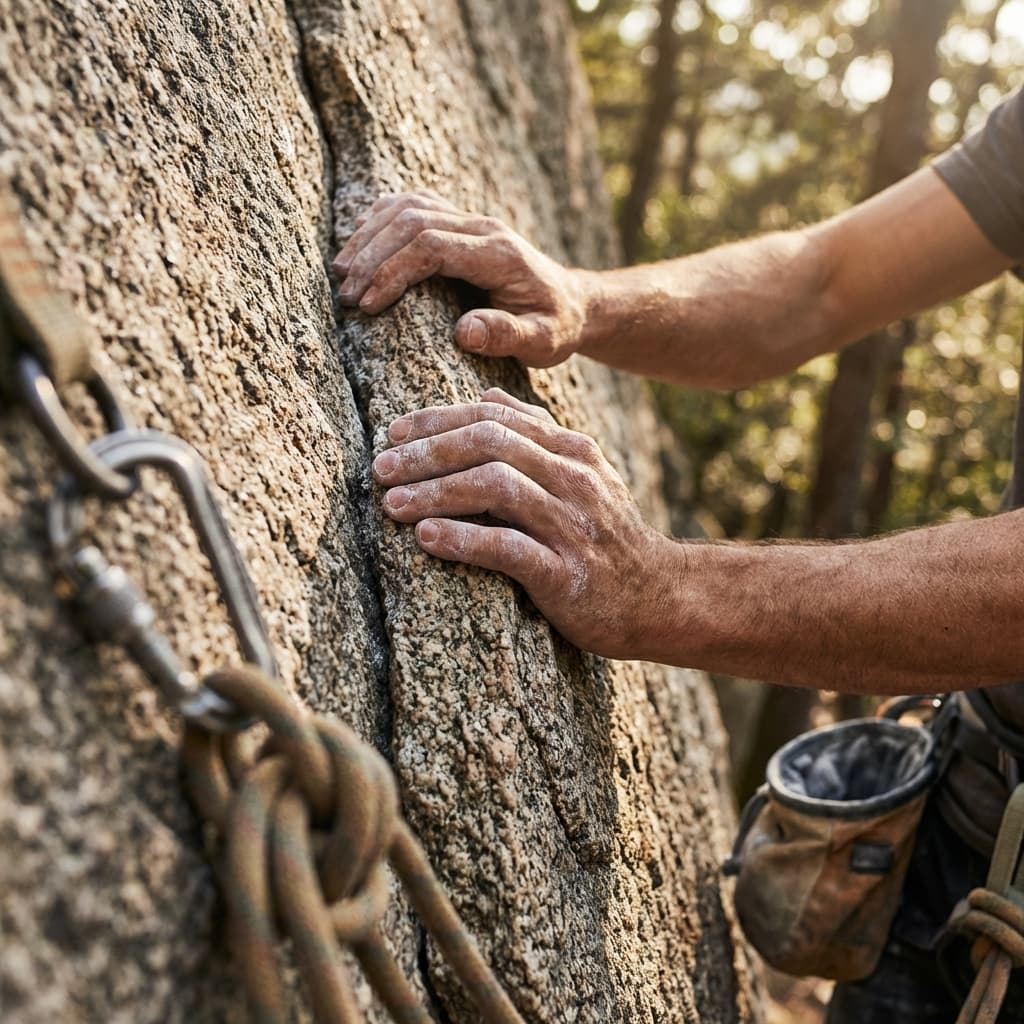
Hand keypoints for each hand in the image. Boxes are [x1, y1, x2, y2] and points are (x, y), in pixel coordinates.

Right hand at [334, 191, 588, 367]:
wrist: (574, 303)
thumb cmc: (556, 327)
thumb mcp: (544, 342)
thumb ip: (509, 336)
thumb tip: (463, 332)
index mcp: (499, 254)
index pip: (432, 245)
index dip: (393, 270)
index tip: (367, 304)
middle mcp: (483, 228)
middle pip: (413, 221)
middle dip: (371, 256)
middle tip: (346, 295)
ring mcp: (471, 221)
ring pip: (408, 207)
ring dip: (369, 236)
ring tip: (343, 274)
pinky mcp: (461, 223)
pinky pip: (415, 206)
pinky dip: (382, 220)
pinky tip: (360, 244)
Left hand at [371, 387, 675, 659]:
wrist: (661, 597)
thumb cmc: (608, 536)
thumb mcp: (583, 474)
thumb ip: (536, 433)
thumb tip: (484, 396)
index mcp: (572, 451)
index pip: (493, 418)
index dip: (437, 421)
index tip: (394, 432)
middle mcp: (574, 479)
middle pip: (489, 444)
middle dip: (427, 452)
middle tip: (381, 468)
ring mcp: (572, 526)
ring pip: (494, 488)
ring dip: (435, 493)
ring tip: (392, 505)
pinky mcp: (566, 574)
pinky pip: (507, 548)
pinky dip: (462, 540)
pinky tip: (427, 539)